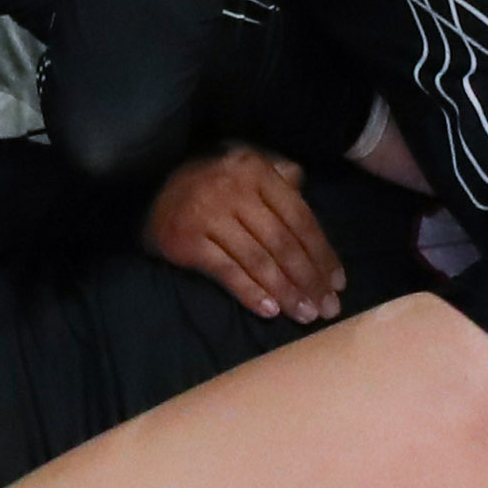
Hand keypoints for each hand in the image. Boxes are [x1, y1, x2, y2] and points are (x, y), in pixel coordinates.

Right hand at [142, 146, 343, 322]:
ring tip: (304, 314)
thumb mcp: (246, 172)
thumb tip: (308, 191)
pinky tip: (270, 311)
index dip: (322, 253)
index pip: (299, 217)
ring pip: (259, 260)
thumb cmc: (210, 186)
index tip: (337, 283)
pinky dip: (251, 293)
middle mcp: (234, 190)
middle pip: (283, 242)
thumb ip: (280, 178)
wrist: (150, 193)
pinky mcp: (188, 240)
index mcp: (256, 172)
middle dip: (309, 279)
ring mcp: (209, 214)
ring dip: (286, 292)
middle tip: (327, 309)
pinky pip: (228, 272)